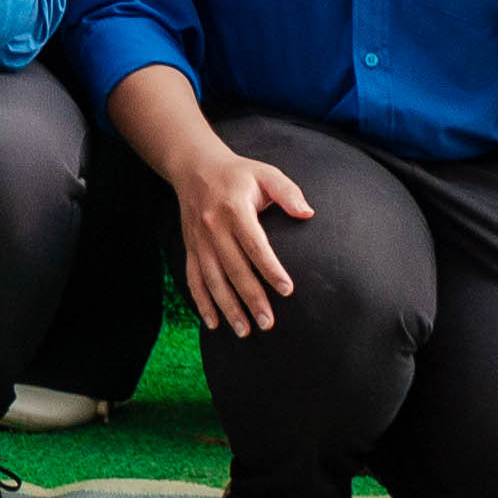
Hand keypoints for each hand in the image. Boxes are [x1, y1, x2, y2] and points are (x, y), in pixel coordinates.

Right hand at [174, 145, 314, 337]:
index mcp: (234, 208)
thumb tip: (308, 213)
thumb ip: (287, 192)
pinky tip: (213, 323)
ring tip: (245, 331)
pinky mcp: (190, 248)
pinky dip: (201, 303)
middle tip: (268, 324)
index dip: (270, 268)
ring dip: (228, 307)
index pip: (255, 244)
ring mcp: (199, 240)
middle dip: (251, 298)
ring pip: (213, 279)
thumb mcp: (265, 173)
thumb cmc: (237, 173)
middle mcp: (214, 227)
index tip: (287, 290)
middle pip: (234, 268)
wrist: (193, 166)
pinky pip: (194, 279)